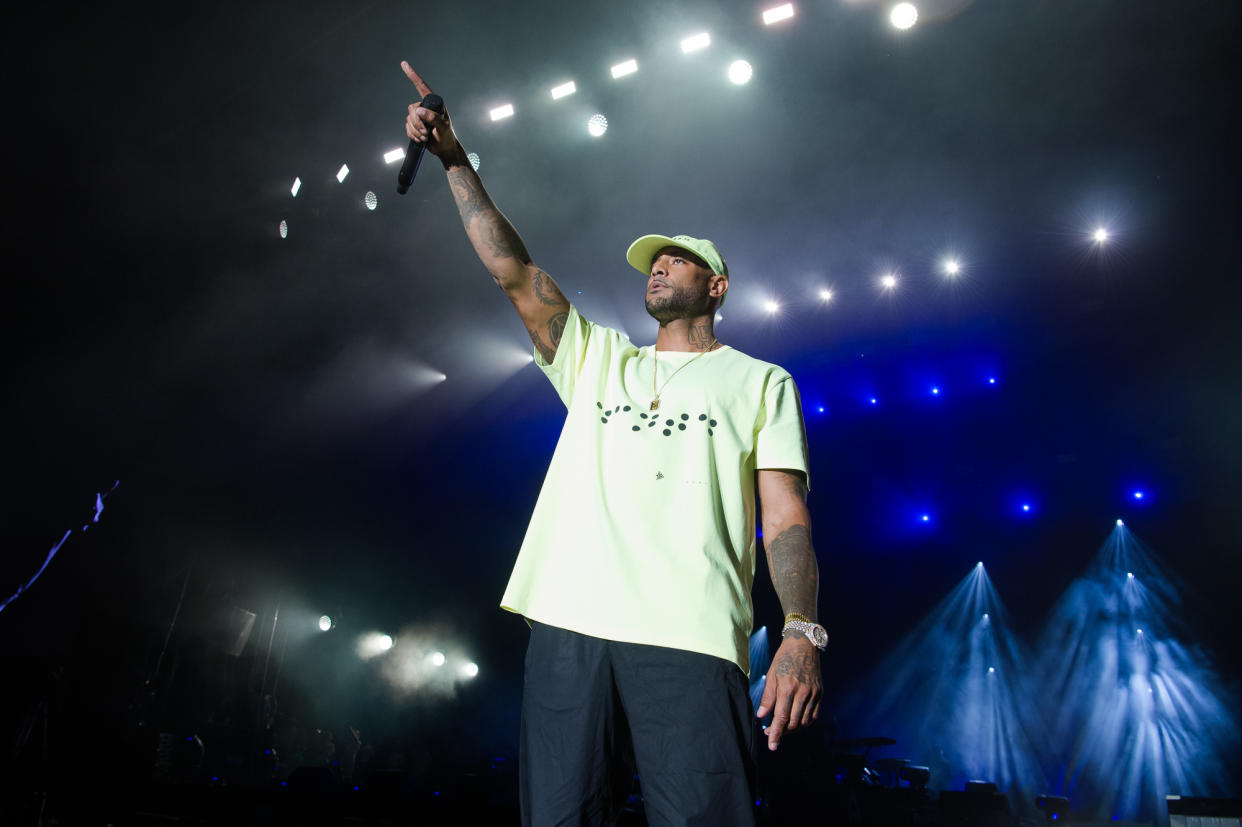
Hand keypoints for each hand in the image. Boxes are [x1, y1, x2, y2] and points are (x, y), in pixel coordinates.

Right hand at [400, 61, 462, 161]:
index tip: (404, 64)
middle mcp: (426, 107)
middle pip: (412, 109)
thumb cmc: (447, 136)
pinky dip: (413, 135)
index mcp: (434, 103)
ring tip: (426, 137)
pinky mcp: (415, 125)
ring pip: (409, 120)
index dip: (412, 75)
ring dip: (416, 131)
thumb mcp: (443, 127)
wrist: (444, 149)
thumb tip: (419, 110)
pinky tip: (421, 139)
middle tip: (426, 133)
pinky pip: (407, 127)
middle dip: (417, 123)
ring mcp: (420, 116)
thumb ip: (433, 118)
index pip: (421, 86)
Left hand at [755, 636, 821, 750]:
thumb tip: (761, 716)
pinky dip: (805, 721)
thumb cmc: (784, 658)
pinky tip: (796, 720)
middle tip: (771, 734)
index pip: (781, 717)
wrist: (804, 644)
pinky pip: (814, 715)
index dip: (776, 733)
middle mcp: (803, 692)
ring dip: (793, 728)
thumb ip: (768, 697)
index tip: (771, 745)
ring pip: (804, 721)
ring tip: (782, 727)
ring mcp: (813, 693)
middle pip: (793, 722)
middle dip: (782, 732)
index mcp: (788, 687)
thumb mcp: (772, 674)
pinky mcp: (820, 693)